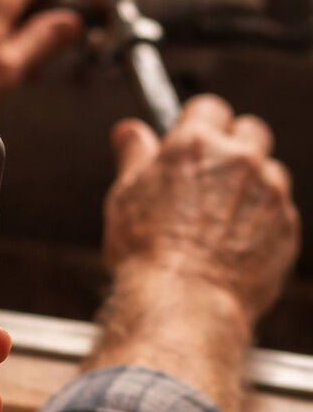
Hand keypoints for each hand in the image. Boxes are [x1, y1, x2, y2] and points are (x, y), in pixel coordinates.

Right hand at [105, 95, 299, 325]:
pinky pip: (279, 214)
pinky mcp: (287, 227)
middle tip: (211, 177)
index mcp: (196, 144)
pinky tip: (234, 247)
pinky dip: (262, 224)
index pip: (208, 107)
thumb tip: (129, 131)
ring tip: (221, 221)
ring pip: (270, 173)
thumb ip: (134, 155)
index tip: (189, 144)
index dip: (197, 125)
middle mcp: (240, 160)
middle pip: (250, 130)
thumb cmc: (147, 252)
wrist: (182, 303)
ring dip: (251, 187)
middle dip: (234, 146)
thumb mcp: (125, 195)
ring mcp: (270, 193)